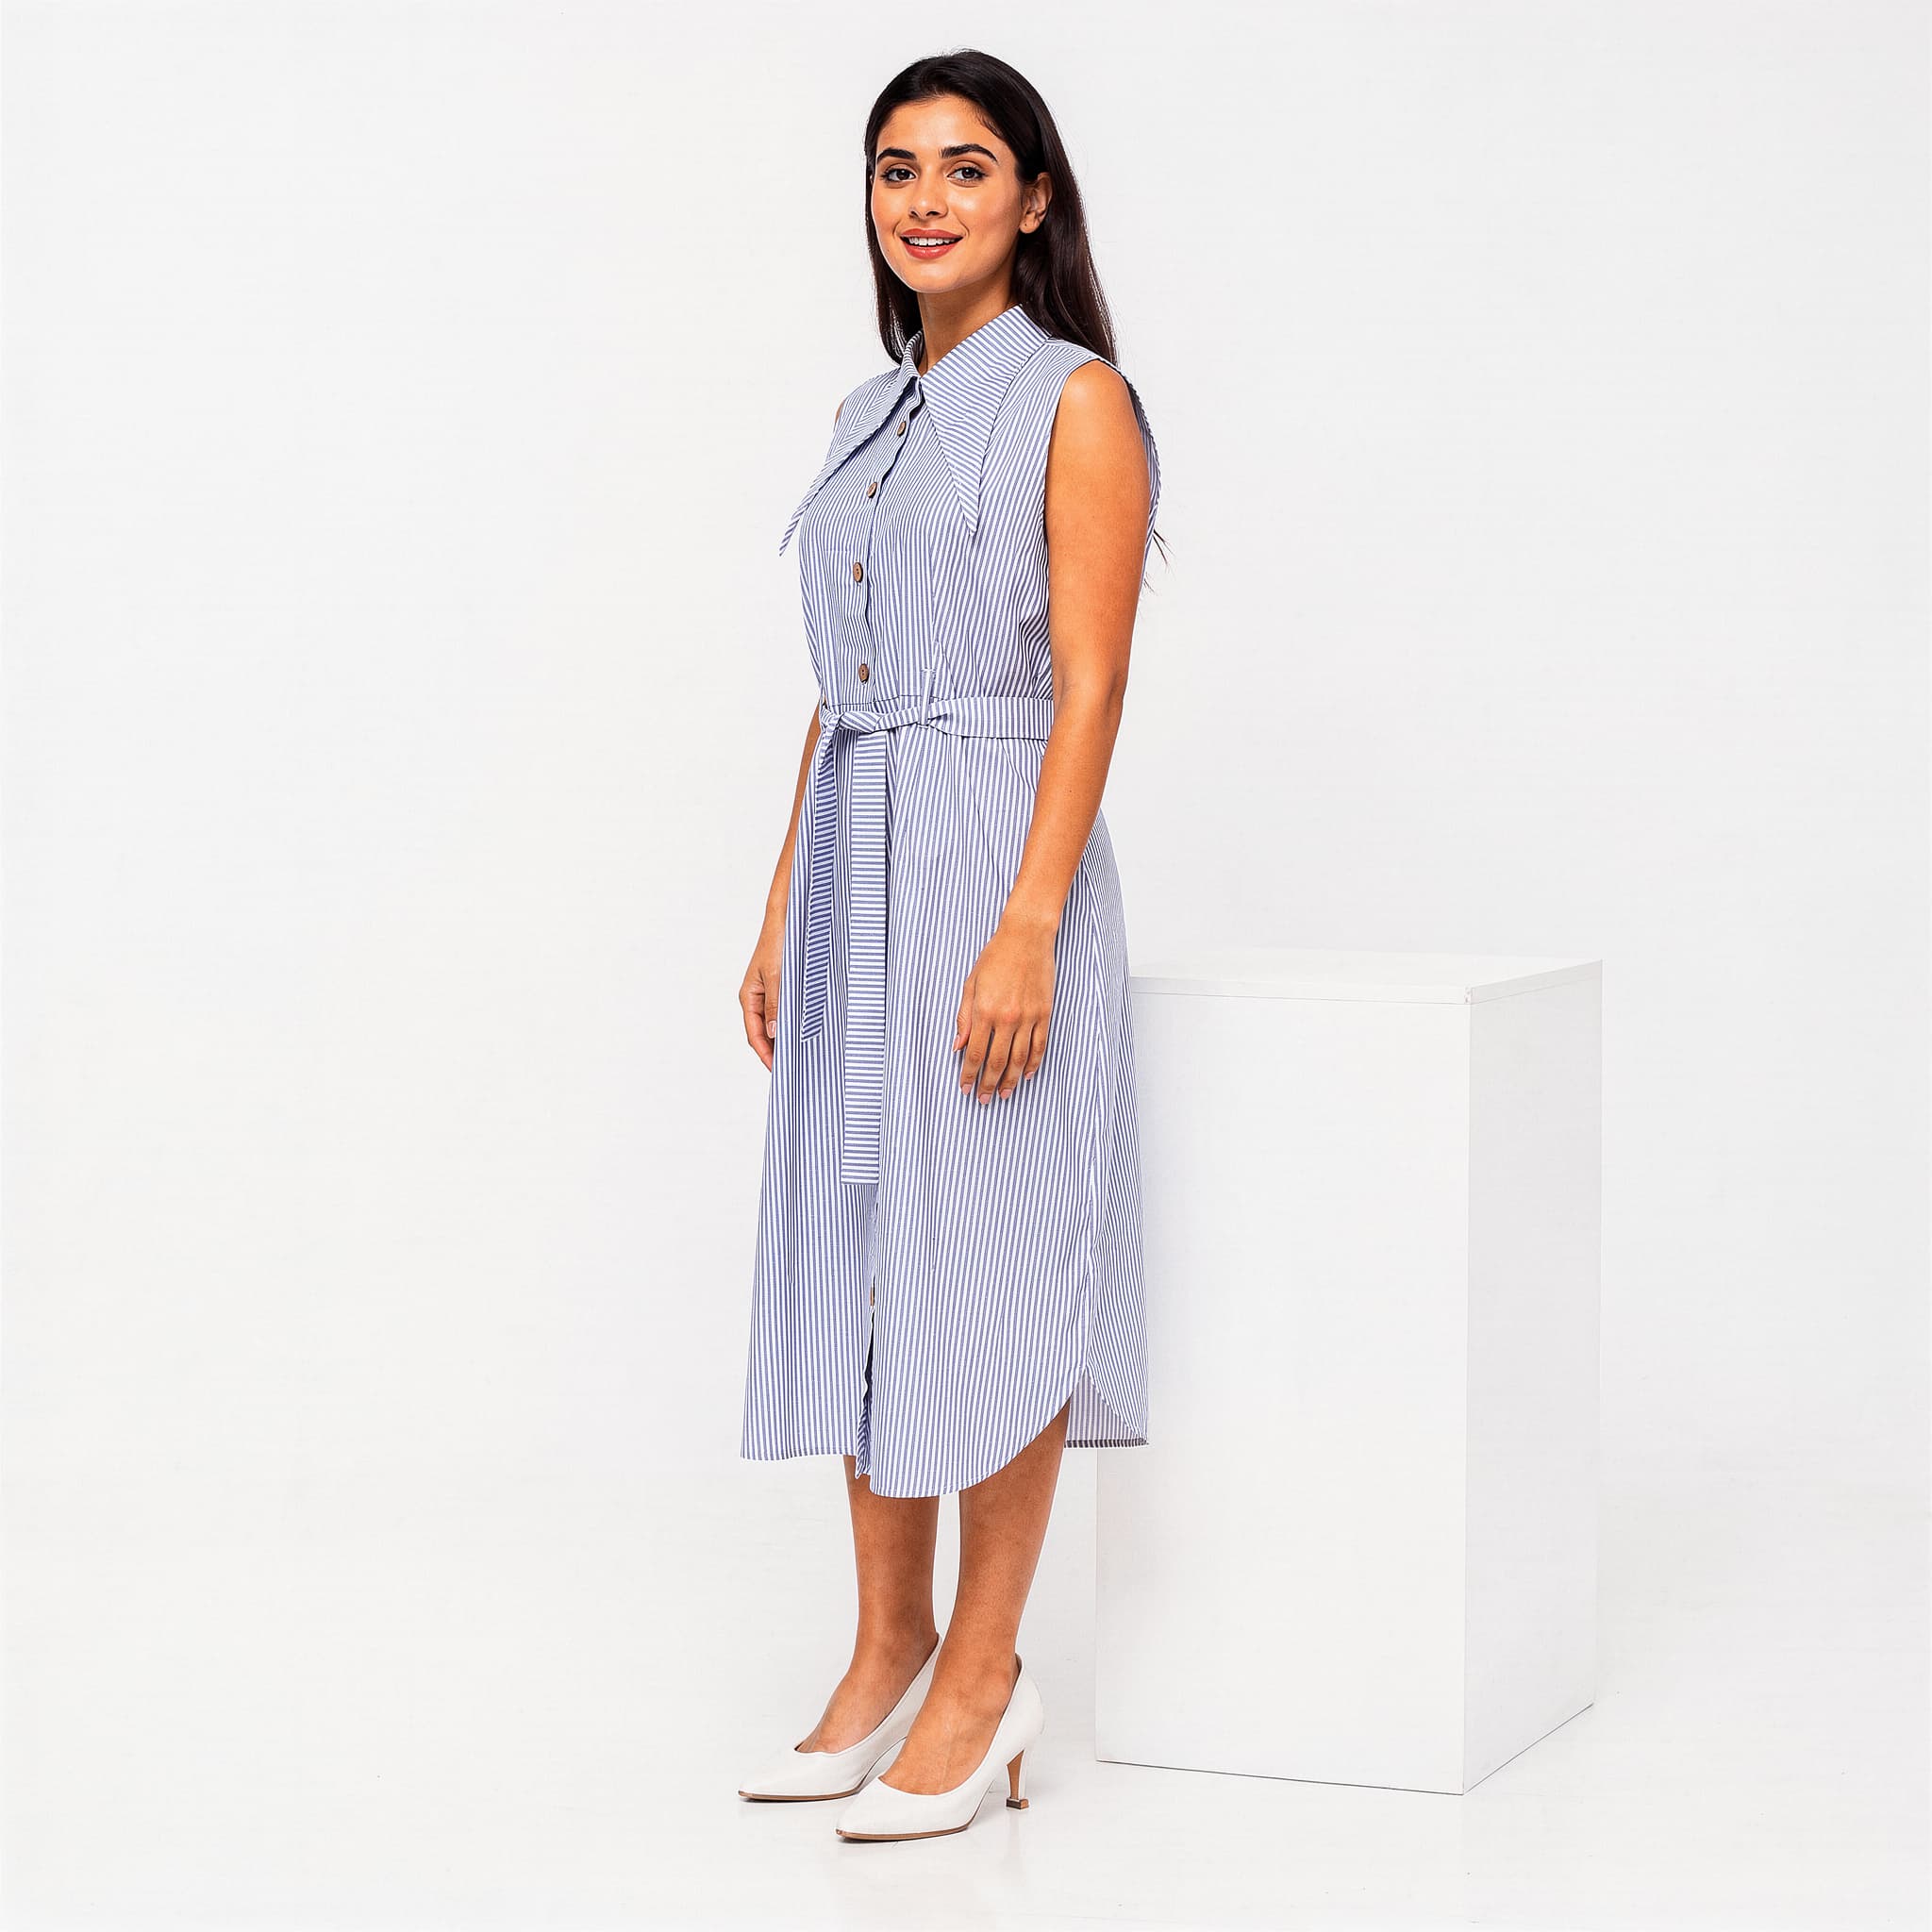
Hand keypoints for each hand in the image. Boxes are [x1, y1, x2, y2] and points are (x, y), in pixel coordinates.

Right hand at [739, 903, 785, 1070]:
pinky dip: (789, 1025)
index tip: (777, 1070)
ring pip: (773, 1024)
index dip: (765, 1054)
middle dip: (774, 1052)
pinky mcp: (780, 988)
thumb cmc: (777, 942)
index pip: (754, 1035)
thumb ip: (775, 1005)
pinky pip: (782, 1012)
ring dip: (782, 1040)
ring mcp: (768, 994)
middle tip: (791, 1069)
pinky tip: (802, 1033)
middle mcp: (756, 998)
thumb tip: (773, 1033)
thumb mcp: (776, 976)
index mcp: (749, 996)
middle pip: (762, 1034)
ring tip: (797, 1056)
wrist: (786, 919)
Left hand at [955, 920, 1054, 1102]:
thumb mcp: (971, 984)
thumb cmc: (995, 957)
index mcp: (984, 1011)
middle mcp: (1007, 1018)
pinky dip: (1033, 1063)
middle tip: (984, 1099)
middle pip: (996, 1061)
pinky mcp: (1044, 1013)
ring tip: (1004, 1094)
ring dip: (1010, 1080)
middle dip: (988, 1083)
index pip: (974, 1053)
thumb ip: (964, 1017)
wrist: (1026, 937)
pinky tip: (1026, 1075)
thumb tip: (957, 1046)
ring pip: (1019, 1059)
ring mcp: (1028, 1017)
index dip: (969, 1074)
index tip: (965, 1087)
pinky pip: (1039, 1045)